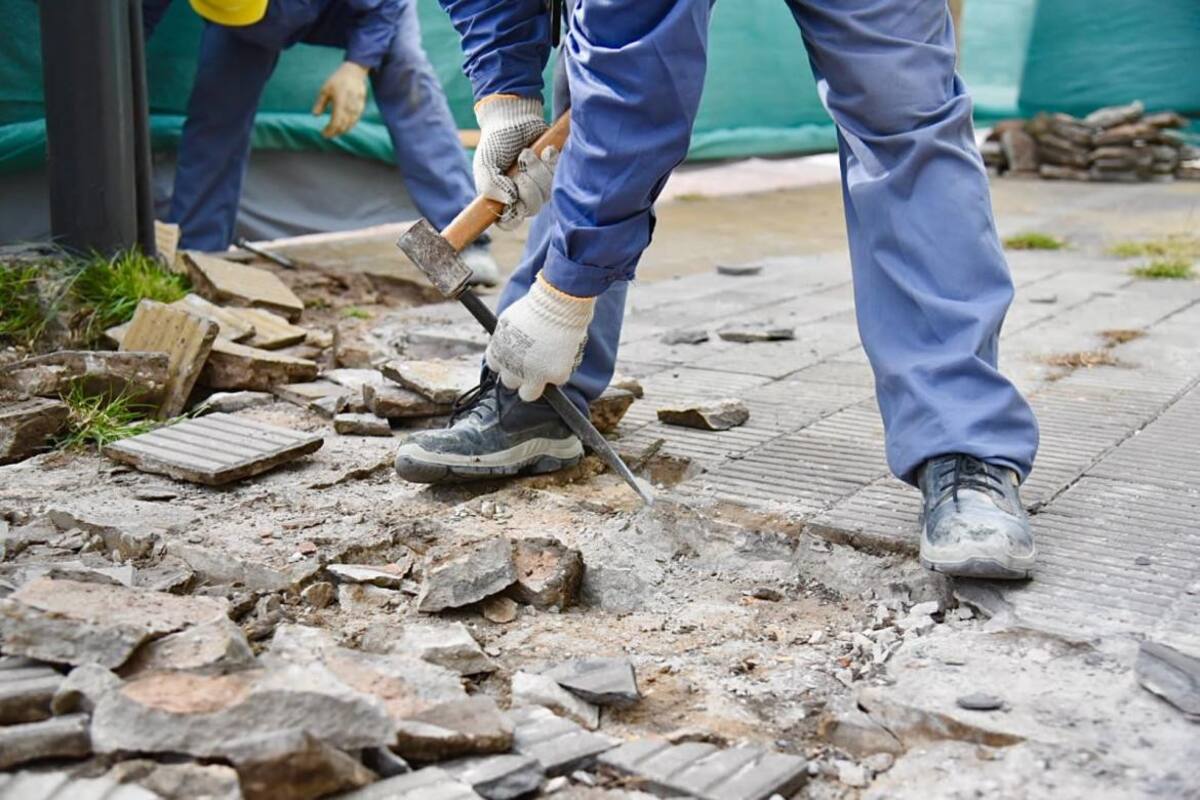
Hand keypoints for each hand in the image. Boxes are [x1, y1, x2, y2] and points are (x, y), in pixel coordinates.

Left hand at [312, 61, 368, 137]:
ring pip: (350, 125)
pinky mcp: (361, 108)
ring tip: (335, 132)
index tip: (323, 134)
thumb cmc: (337, 80)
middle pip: (343, 127)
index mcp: (339, 104)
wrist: (354, 73)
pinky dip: (349, 126)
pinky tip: (344, 126)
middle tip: (328, 134)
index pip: (335, 124)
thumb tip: (315, 115)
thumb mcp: (325, 90)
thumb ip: (320, 104)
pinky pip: (355, 121)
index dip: (329, 131)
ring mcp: (356, 109)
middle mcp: (349, 109)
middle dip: (335, 133)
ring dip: (342, 130)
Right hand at [474, 94, 557, 228]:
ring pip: (547, 193)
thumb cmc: (496, 142)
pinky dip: (551, 161)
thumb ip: (490, 185)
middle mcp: (522, 196)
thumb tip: (510, 201)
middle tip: (519, 166)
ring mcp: (539, 185)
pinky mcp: (553, 172)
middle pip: (532, 208)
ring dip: (537, 170)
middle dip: (527, 186)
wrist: (513, 118)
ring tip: (527, 153)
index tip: (513, 200)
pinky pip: (558, 176)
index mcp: (502, 199)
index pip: (509, 223)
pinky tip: (545, 150)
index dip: (513, 216)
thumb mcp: (484, 163)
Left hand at [485, 275, 595, 401]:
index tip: (515, 357)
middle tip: (532, 363)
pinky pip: (557, 380)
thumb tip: (506, 347)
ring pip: (530, 393)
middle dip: (519, 375)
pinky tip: (562, 354)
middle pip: (510, 383)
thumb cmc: (532, 307)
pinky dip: (560, 370)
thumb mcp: (506, 322)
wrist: (556, 304)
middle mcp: (511, 370)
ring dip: (537, 381)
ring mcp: (533, 375)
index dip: (506, 362)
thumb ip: (504, 340)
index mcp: (497, 355)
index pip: (496, 367)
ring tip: (547, 364)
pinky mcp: (555, 376)